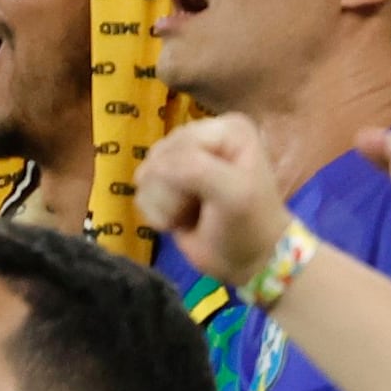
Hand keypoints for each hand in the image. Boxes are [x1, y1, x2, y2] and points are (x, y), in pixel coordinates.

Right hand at [131, 114, 295, 279]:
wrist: (248, 262)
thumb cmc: (247, 227)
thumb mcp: (233, 194)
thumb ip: (195, 170)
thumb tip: (151, 167)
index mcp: (226, 129)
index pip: (179, 144)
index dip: (182, 176)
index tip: (206, 199)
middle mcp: (203, 136)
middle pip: (159, 156)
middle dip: (172, 192)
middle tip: (198, 209)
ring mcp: (183, 158)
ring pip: (146, 173)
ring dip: (164, 204)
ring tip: (190, 215)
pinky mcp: (167, 182)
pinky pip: (141, 190)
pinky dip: (157, 212)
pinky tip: (179, 220)